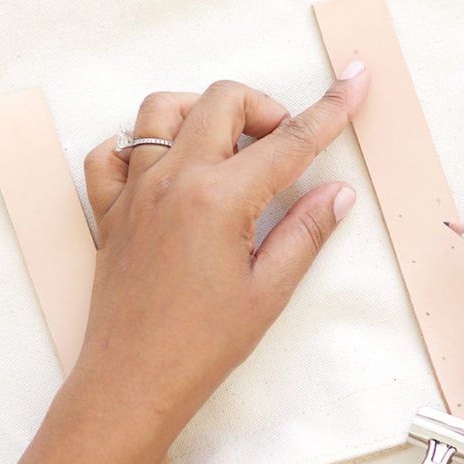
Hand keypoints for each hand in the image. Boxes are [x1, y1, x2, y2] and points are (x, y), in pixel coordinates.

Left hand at [77, 63, 367, 425]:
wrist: (131, 383)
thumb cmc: (201, 347)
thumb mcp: (269, 292)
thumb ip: (306, 232)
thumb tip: (337, 192)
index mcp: (219, 199)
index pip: (289, 141)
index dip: (331, 108)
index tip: (355, 80)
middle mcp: (172, 180)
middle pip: (223, 100)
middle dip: (264, 109)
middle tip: (282, 149)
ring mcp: (134, 191)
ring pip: (162, 110)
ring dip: (202, 114)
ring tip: (226, 150)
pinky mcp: (109, 210)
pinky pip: (112, 153)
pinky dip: (140, 146)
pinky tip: (166, 171)